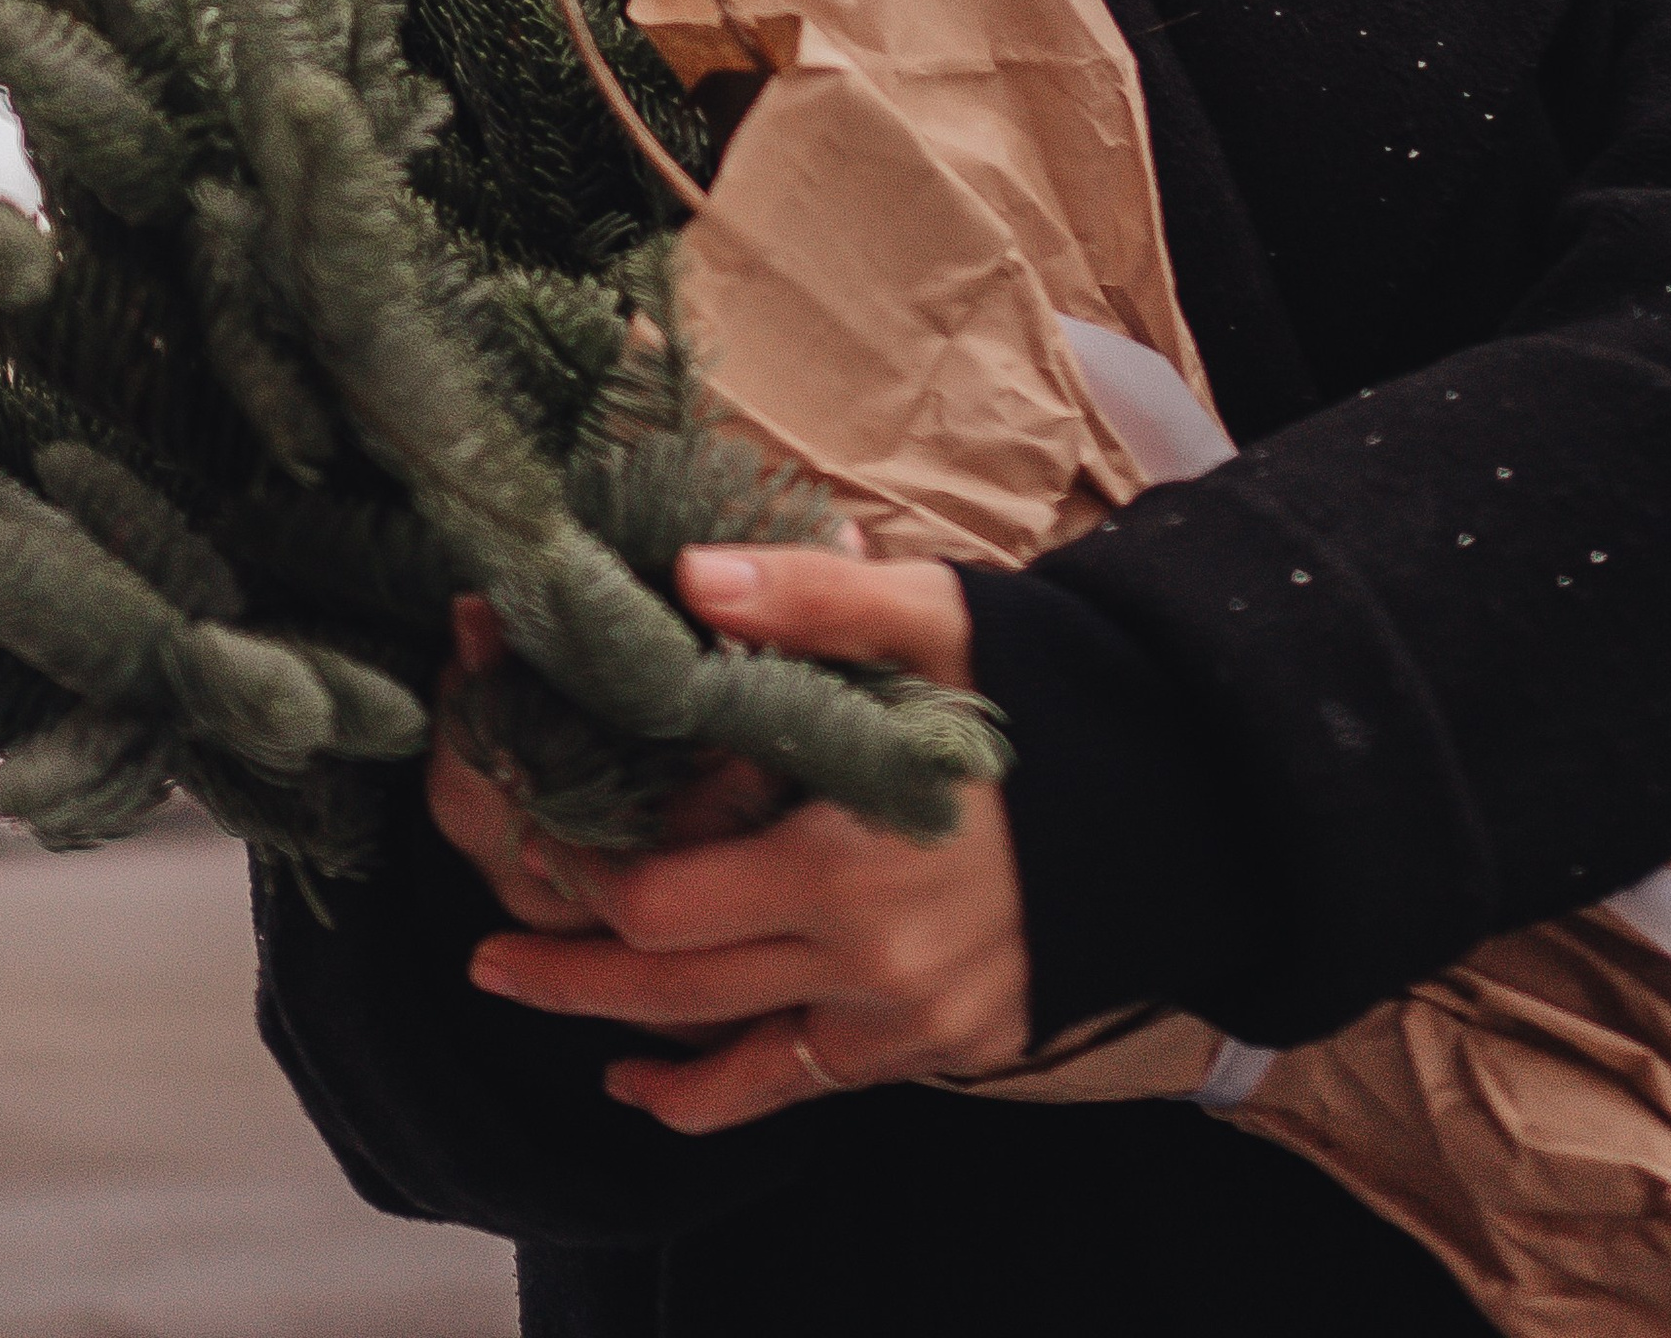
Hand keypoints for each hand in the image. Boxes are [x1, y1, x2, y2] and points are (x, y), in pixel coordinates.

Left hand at [463, 545, 1030, 1131]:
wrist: (1187, 797)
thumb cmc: (1051, 692)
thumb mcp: (937, 618)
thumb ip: (810, 599)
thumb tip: (683, 578)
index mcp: (850, 852)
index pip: (663, 894)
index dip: (579, 869)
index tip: (523, 825)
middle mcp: (868, 957)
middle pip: (672, 987)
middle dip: (566, 966)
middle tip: (483, 949)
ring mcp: (903, 1017)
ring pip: (726, 1052)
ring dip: (621, 1033)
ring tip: (529, 995)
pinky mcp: (935, 1045)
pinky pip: (797, 1087)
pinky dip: (715, 1093)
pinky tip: (651, 1082)